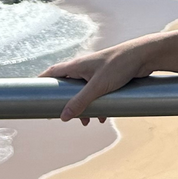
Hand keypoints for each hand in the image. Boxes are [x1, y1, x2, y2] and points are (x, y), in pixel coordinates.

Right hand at [38, 38, 154, 124]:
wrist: (145, 56)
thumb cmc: (120, 66)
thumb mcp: (98, 87)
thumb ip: (80, 102)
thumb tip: (63, 117)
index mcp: (76, 65)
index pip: (51, 73)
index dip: (41, 84)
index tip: (32, 96)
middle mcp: (84, 68)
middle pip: (66, 87)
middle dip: (66, 104)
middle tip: (63, 117)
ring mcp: (96, 72)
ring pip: (83, 93)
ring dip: (83, 108)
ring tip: (87, 122)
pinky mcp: (108, 77)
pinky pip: (97, 94)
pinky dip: (97, 105)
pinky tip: (105, 117)